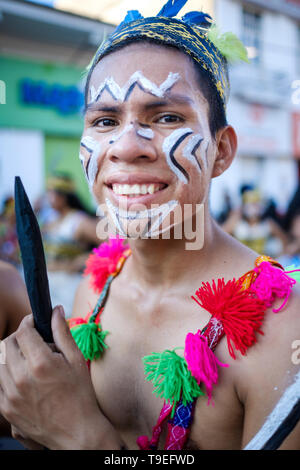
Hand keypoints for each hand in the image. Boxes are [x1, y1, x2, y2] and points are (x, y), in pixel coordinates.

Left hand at [0, 306, 120, 448]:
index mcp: (41, 363)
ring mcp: (11, 395)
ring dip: (13, 357)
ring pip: (1, 363)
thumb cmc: (81, 395)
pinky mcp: (6, 409)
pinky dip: (8, 376)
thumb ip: (62, 333)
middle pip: (8, 344)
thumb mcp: (76, 360)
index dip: (29, 321)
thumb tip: (55, 310)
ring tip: (30, 363)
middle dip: (20, 337)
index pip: (23, 331)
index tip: (35, 321)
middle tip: (34, 341)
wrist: (77, 433)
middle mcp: (22, 378)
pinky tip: (25, 380)